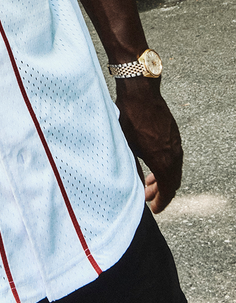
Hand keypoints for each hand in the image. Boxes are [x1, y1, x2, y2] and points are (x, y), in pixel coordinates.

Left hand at [115, 78, 182, 213]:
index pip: (168, 190)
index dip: (161, 203)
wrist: (140, 93)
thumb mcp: (126, 146)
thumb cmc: (129, 118)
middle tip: (147, 196)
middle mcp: (174, 154)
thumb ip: (131, 168)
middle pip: (173, 182)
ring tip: (148, 181)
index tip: (154, 209)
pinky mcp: (174, 134)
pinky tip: (154, 163)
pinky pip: (174, 157)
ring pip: (174, 169)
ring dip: (163, 179)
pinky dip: (166, 166)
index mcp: (163, 161)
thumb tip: (132, 186)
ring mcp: (176, 143)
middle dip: (161, 192)